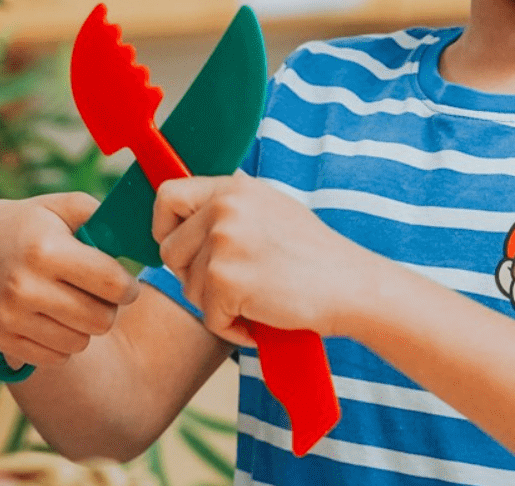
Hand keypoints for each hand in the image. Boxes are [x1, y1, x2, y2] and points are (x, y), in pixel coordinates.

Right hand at [0, 193, 139, 370]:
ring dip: (86, 326)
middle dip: (110, 308)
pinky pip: (55, 358)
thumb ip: (102, 218)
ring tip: (77, 304)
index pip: (111, 284)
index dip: (129, 287)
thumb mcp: (65, 206)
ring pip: (79, 342)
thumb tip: (136, 240)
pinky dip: (64, 342)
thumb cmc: (33, 222)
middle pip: (99, 319)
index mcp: (47, 251)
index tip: (128, 285)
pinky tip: (56, 319)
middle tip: (104, 296)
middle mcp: (25, 287)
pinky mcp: (0, 339)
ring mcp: (9, 317)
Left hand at [152, 172, 365, 345]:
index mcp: (233, 188)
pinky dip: (231, 327)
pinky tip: (260, 317)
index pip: (167, 196)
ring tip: (255, 298)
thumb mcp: (269, 208)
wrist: (349, 283)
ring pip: (188, 287)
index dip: (164, 226)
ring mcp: (224, 242)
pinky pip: (208, 317)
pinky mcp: (226, 280)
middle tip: (227, 284)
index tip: (181, 248)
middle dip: (190, 275)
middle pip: (169, 250)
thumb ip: (228, 208)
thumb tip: (184, 219)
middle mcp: (224, 208)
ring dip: (216, 304)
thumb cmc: (312, 254)